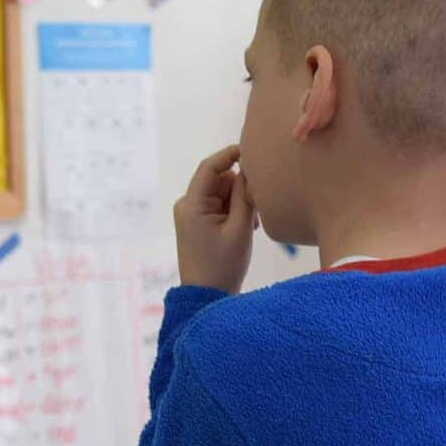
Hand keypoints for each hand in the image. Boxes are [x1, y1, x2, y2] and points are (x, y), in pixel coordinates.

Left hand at [174, 145, 255, 293]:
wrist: (207, 297)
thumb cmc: (223, 265)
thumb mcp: (240, 229)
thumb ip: (245, 196)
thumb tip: (247, 170)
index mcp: (191, 204)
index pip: (209, 167)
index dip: (229, 154)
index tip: (251, 149)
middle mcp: (187, 205)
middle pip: (218, 180)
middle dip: (240, 188)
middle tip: (258, 207)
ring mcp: (192, 214)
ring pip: (222, 193)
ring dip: (240, 202)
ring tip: (250, 226)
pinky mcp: (199, 223)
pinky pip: (220, 206)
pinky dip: (235, 212)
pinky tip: (245, 230)